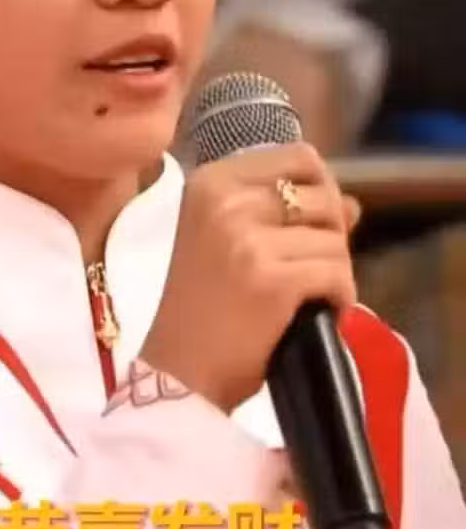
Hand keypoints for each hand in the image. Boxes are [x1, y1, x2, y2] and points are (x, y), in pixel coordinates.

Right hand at [139, 142, 359, 413]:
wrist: (177, 372)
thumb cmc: (200, 308)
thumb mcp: (229, 244)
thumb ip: (286, 216)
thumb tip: (352, 204)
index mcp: (210, 182)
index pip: (297, 156)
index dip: (320, 189)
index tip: (312, 225)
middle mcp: (226, 201)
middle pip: (322, 196)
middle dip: (330, 235)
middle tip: (311, 270)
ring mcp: (247, 239)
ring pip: (334, 239)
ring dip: (335, 272)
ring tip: (309, 297)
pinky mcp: (272, 279)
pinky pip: (336, 274)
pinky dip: (339, 299)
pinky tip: (318, 314)